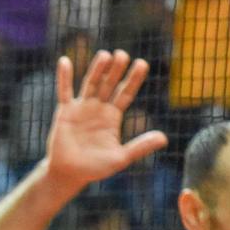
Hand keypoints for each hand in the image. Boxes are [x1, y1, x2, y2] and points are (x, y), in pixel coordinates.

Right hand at [43, 50, 167, 189]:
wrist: (69, 174)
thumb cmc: (95, 168)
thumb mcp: (121, 157)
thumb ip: (140, 146)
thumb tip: (164, 138)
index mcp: (112, 116)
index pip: (125, 93)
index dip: (133, 79)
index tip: (142, 64)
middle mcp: (98, 108)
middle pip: (109, 84)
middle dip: (116, 70)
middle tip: (123, 55)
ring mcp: (81, 108)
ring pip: (91, 84)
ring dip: (97, 69)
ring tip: (106, 55)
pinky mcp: (65, 112)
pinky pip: (64, 92)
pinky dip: (64, 77)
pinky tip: (65, 61)